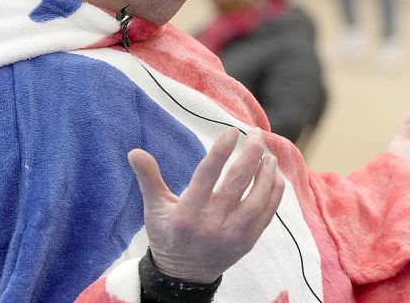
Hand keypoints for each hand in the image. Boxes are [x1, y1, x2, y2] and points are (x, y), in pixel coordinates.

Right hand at [128, 128, 284, 282]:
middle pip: (237, 183)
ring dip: (266, 172)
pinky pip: (267, 213)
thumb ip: (149, 179)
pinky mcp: (248, 241)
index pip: (206, 177)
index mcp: (187, 215)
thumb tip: (135, 152)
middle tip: (254, 134)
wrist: (183, 276)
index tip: (231, 132)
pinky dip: (274, 191)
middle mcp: (212, 225)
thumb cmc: (168, 235)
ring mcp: (233, 235)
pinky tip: (275, 174)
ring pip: (258, 198)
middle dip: (250, 154)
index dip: (220, 152)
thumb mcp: (154, 209)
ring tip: (267, 153)